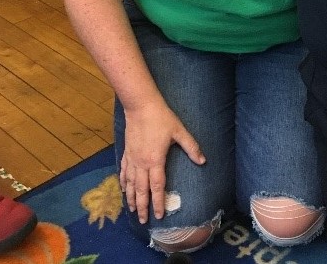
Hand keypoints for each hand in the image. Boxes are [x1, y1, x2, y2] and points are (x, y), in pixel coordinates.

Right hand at [120, 104, 205, 223]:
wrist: (141, 106)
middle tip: (143, 221)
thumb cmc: (162, 118)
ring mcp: (132, 158)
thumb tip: (203, 161)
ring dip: (131, 198)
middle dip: (143, 206)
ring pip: (130, 183)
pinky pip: (124, 171)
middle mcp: (142, 163)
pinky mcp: (127, 152)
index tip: (159, 215)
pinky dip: (123, 182)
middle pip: (141, 190)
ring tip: (133, 210)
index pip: (157, 187)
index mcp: (155, 161)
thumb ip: (191, 147)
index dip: (158, 202)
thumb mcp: (179, 131)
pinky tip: (123, 188)